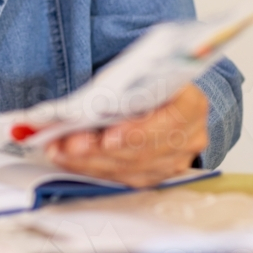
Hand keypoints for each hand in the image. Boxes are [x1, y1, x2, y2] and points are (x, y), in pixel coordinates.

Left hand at [45, 84, 208, 187]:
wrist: (157, 95)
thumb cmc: (145, 82)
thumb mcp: (136, 74)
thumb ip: (118, 88)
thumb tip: (79, 106)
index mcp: (192, 104)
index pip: (170, 120)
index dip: (138, 131)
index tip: (108, 136)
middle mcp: (189, 136)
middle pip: (143, 150)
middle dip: (100, 148)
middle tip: (68, 143)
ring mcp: (175, 161)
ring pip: (129, 169)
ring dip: (89, 161)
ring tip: (60, 150)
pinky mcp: (155, 175)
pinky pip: (122, 178)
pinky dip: (92, 168)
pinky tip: (70, 159)